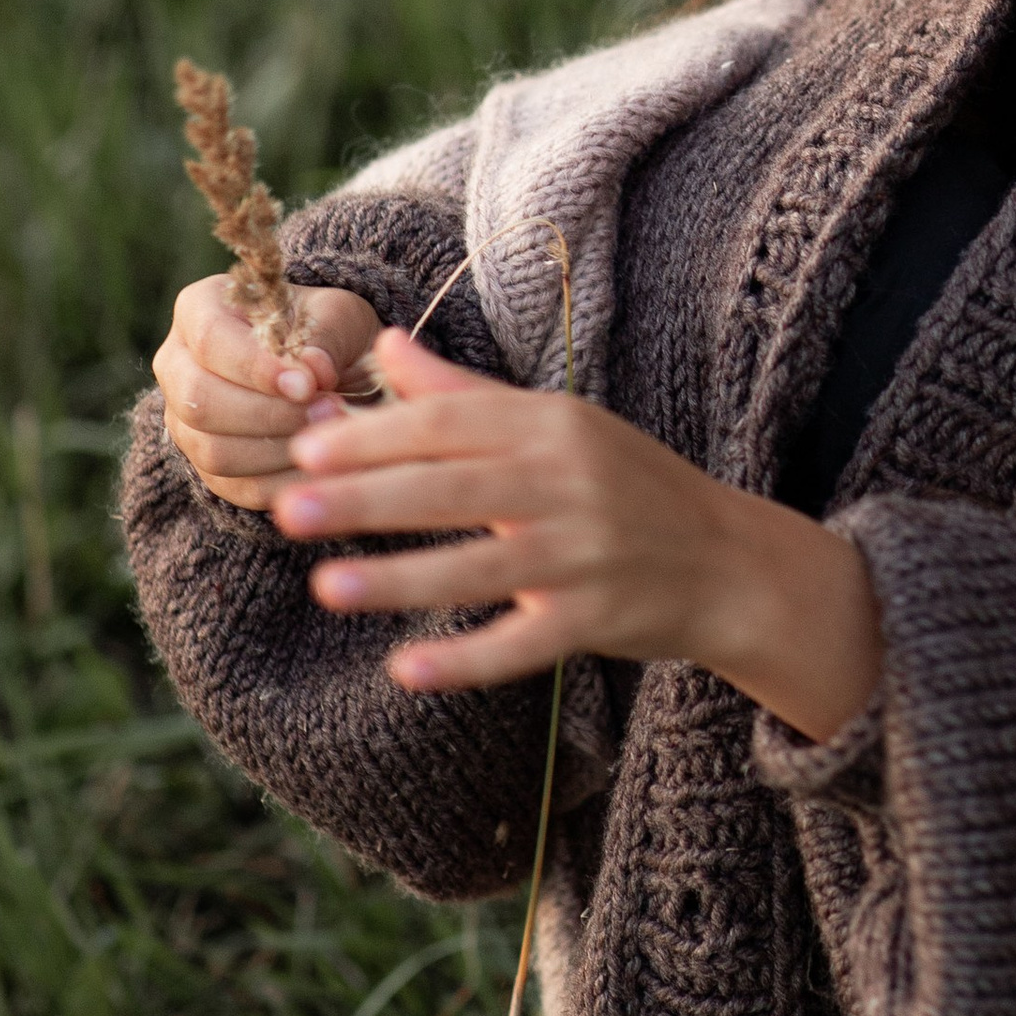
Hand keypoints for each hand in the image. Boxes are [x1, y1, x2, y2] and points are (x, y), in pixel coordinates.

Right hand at [154, 274, 384, 509]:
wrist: (333, 376)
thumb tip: (312, 369)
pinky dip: (284, 482)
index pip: (209, 340)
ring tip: (330, 433)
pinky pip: (236, 487)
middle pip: (198, 400)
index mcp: (199, 309)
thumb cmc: (327, 334)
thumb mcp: (338, 315)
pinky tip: (323, 467)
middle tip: (329, 410)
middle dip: (268, 413)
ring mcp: (185, 421)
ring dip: (278, 450)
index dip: (255, 367)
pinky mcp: (207, 467)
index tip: (306, 384)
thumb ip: (325, 335)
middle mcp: (177, 365)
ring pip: (213, 451)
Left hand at [271, 324, 882, 742]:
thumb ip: (463, 391)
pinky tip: (406, 670)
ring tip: (324, 587)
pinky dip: (467, 661)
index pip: (451, 424)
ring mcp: (584, 555)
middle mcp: (568, 483)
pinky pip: (522, 643)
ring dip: (400, 578)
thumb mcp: (557, 424)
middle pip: (454, 489)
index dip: (376, 437)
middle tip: (287, 510)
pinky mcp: (595, 620)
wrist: (728, 562)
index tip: (306, 449)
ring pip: (480, 567)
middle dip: (366, 499)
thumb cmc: (626, 485)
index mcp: (552, 426)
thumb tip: (385, 345)